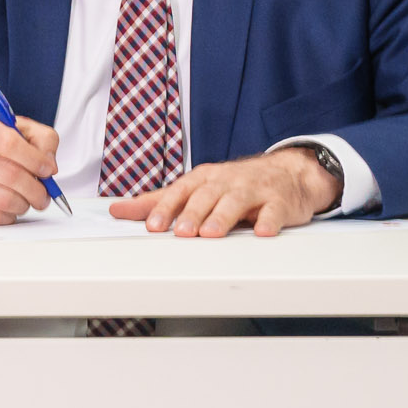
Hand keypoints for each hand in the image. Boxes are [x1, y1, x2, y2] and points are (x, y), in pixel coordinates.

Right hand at [0, 107, 59, 225]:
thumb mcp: (4, 129)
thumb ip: (38, 137)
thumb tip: (49, 163)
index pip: (10, 143)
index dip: (37, 160)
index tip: (48, 170)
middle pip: (11, 175)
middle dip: (37, 189)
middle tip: (43, 194)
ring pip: (4, 200)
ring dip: (24, 205)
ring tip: (25, 201)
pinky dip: (8, 216)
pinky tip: (6, 208)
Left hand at [113, 147, 338, 239]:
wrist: (288, 173)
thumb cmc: (235, 184)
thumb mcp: (195, 188)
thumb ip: (158, 201)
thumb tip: (118, 209)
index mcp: (204, 179)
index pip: (181, 191)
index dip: (166, 208)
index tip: (153, 226)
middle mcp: (226, 181)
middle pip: (206, 196)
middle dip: (192, 214)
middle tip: (181, 233)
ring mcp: (254, 190)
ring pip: (236, 201)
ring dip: (223, 217)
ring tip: (211, 234)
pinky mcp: (279, 202)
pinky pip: (274, 211)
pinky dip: (268, 221)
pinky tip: (262, 231)